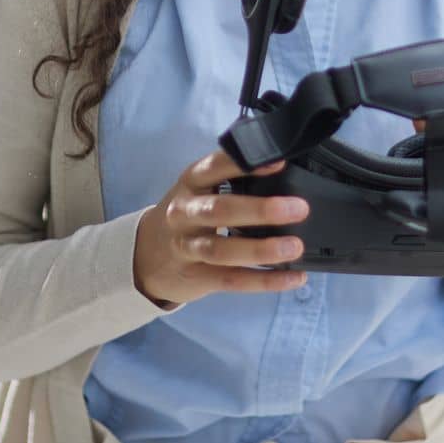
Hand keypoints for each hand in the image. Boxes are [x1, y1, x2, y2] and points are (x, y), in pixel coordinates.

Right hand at [132, 151, 310, 308]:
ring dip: (261, 249)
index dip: (245, 164)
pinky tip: (293, 277)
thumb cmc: (187, 215)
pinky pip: (232, 281)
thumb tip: (286, 170)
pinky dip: (264, 280)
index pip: (216, 167)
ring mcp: (187, 248)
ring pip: (222, 250)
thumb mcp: (198, 189)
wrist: (145, 255)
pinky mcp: (196, 277)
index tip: (279, 162)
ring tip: (294, 247)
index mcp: (191, 183)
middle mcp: (185, 213)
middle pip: (220, 210)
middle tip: (298, 208)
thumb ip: (231, 180)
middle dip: (260, 210)